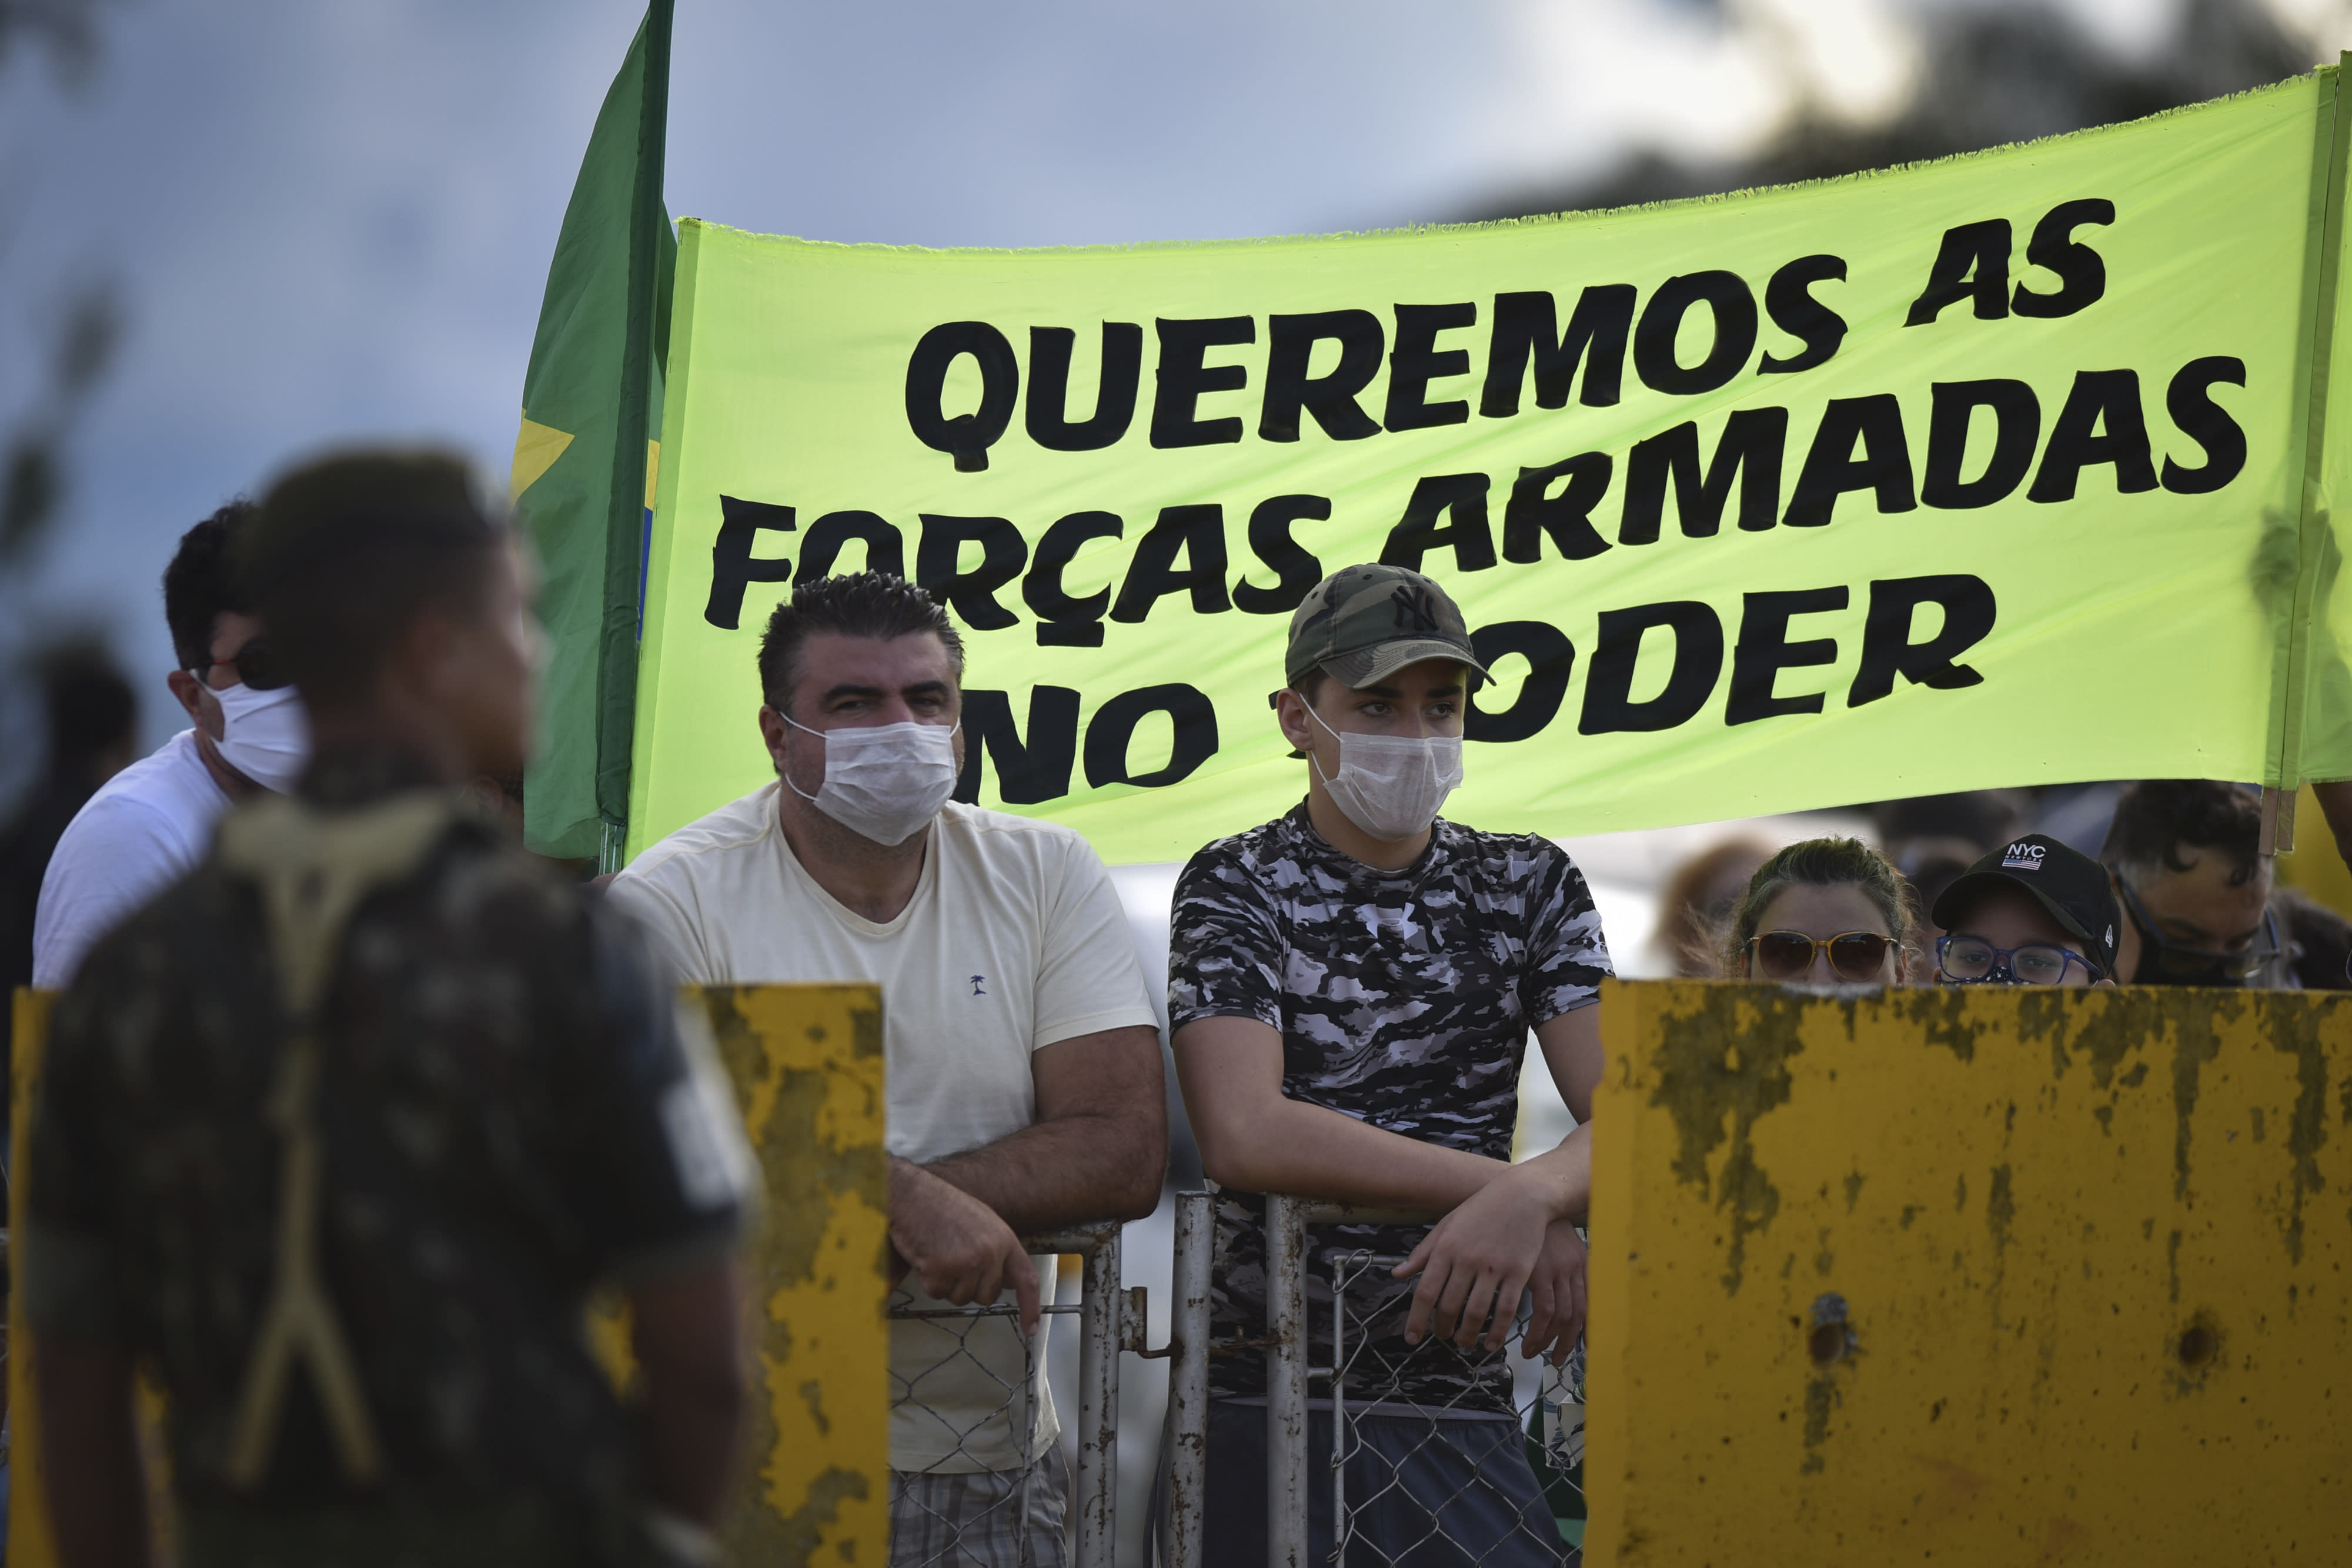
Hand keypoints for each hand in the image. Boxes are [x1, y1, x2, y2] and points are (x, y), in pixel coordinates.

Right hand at [888, 1160, 1040, 1334]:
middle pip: (987, 1296)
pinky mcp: (942, 1270)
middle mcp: (990, 1252)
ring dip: (947, 1284)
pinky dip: (929, 1281)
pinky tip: (927, 1257)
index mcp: (1004, 1239)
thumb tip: (1009, 1282)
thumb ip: (998, 1252)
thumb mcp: (983, 1223)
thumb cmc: (944, 1207)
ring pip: (961, 1298)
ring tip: (940, 1253)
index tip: (1030, 1329)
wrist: (913, 1195)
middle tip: (954, 1261)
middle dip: (970, 1287)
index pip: (1027, 1279)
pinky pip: (937, 1293)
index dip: (1031, 1307)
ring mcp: (966, 1262)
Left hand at [1393, 1170, 1556, 1352]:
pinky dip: (1497, 1331)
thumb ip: (1422, 1252)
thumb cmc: (1482, 1209)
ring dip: (1467, 1335)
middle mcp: (1467, 1259)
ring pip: (1475, 1313)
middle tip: (1442, 1337)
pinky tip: (1492, 1343)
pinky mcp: (1518, 1272)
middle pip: (1449, 1306)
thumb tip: (1397, 1273)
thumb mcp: (1446, 1225)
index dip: (1417, 1319)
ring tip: (1464, 1343)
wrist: (1523, 1195)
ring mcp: (1493, 1267)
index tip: (1412, 1338)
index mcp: (1446, 1248)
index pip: (1425, 1292)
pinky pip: (1505, 1309)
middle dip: (1443, 1329)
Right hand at [1519, 1219, 1586, 1366]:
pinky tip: (1525, 1340)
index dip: (1587, 1329)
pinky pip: (1543, 1313)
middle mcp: (1574, 1267)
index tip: (1583, 1347)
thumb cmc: (1530, 1219)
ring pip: (1561, 1318)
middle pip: (1578, 1315)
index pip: (1590, 1302)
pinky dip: (1537, 1332)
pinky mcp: (1537, 1273)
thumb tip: (1557, 1288)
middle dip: (1568, 1342)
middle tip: (1558, 1359)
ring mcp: (1557, 1271)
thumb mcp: (1554, 1239)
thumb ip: (1561, 1263)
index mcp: (1581, 1260)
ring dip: (1548, 1342)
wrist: (1516, 1195)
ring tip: (1533, 1353)